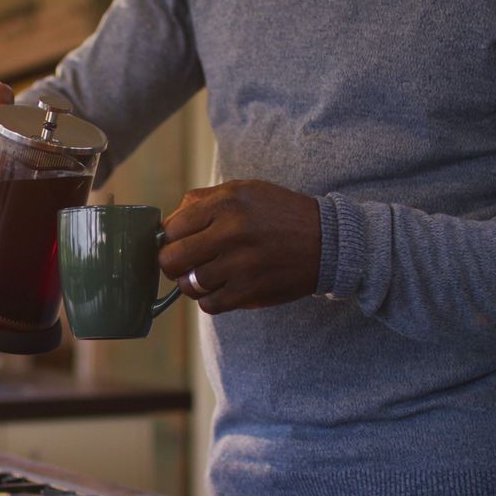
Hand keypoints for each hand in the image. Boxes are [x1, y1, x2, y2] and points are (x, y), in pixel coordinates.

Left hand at [159, 180, 320, 313]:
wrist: (328, 241)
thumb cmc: (279, 214)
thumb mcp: (243, 191)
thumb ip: (202, 201)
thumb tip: (166, 223)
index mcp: (226, 203)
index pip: (170, 228)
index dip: (168, 238)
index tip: (179, 242)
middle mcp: (231, 232)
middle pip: (171, 259)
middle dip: (172, 263)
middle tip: (184, 263)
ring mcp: (240, 264)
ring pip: (188, 285)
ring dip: (192, 283)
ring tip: (206, 275)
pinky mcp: (251, 291)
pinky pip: (209, 304)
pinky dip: (210, 299)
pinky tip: (222, 288)